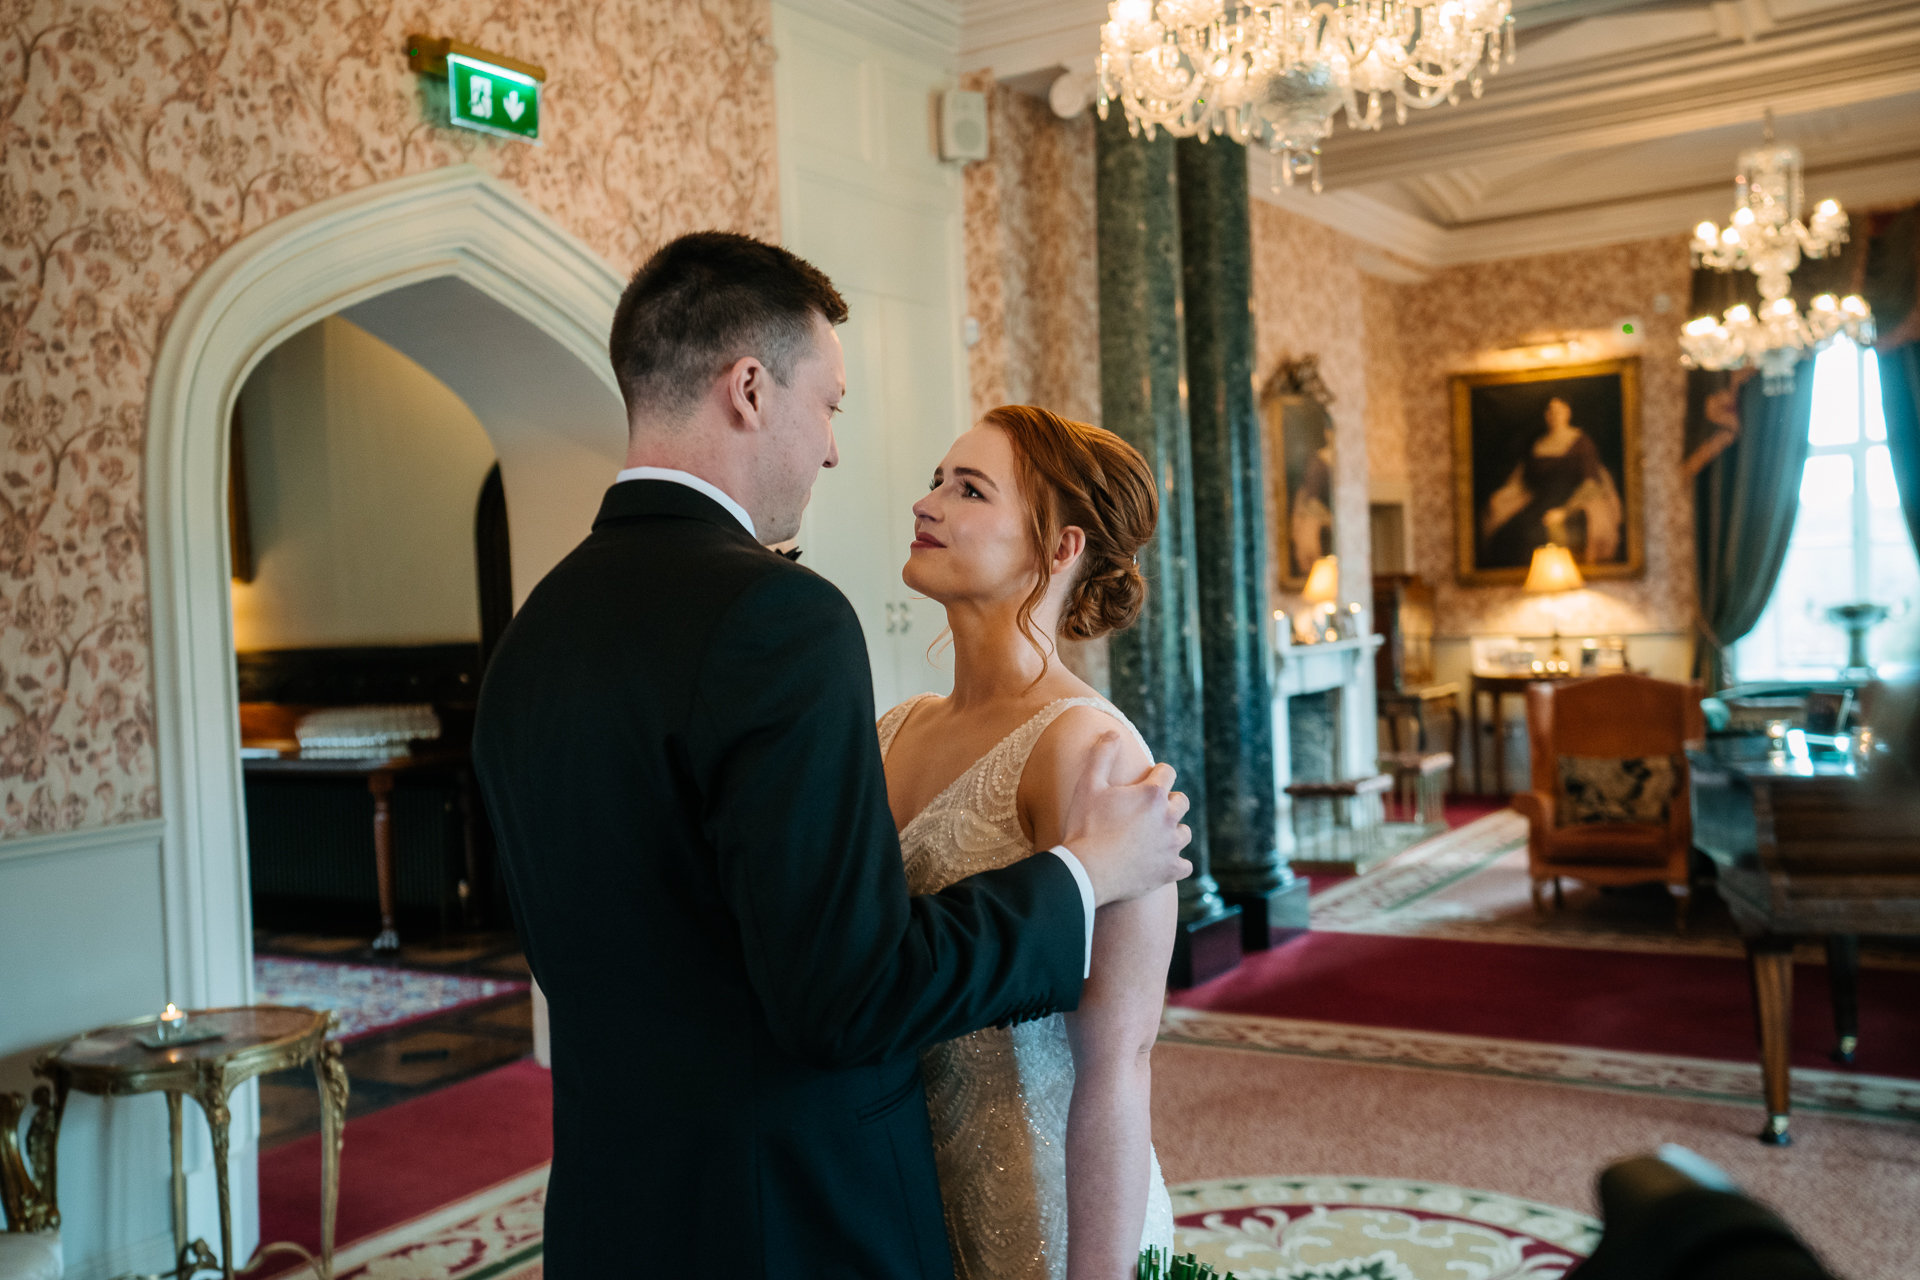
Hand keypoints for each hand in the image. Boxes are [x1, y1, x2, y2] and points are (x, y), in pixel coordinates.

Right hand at [1061, 732, 1192, 906]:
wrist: (1087, 871)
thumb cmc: (1085, 826)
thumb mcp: (1088, 785)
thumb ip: (1102, 755)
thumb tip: (1113, 732)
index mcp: (1152, 794)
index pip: (1168, 772)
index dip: (1157, 774)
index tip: (1148, 780)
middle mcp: (1168, 817)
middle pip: (1182, 802)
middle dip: (1169, 802)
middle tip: (1150, 810)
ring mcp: (1171, 846)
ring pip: (1185, 833)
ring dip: (1173, 832)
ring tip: (1156, 836)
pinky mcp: (1170, 871)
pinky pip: (1185, 866)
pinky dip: (1176, 864)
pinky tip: (1163, 863)